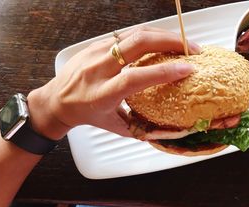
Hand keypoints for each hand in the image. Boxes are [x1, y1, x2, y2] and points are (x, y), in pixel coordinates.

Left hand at [27, 26, 199, 139]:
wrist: (57, 100)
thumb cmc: (86, 114)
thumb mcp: (113, 126)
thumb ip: (140, 128)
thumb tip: (167, 132)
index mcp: (103, 94)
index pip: (136, 78)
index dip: (163, 72)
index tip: (186, 68)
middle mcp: (99, 69)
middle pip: (137, 44)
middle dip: (169, 41)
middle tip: (191, 48)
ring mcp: (96, 53)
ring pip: (134, 34)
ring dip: (162, 34)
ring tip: (182, 42)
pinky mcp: (96, 44)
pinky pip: (127, 35)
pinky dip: (149, 36)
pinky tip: (162, 40)